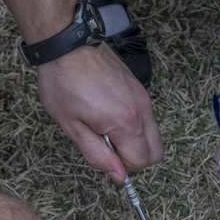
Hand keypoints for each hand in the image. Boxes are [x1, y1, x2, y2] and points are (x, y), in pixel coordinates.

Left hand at [36, 43, 162, 182]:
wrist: (66, 43)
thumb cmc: (63, 82)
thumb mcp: (72, 127)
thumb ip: (97, 155)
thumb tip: (118, 175)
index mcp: (125, 122)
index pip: (140, 161)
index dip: (121, 166)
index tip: (103, 155)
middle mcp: (141, 109)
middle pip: (156, 152)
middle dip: (134, 157)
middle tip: (106, 147)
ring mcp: (143, 96)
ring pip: (153, 134)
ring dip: (134, 141)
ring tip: (103, 128)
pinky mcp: (139, 87)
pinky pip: (146, 117)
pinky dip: (133, 125)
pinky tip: (107, 113)